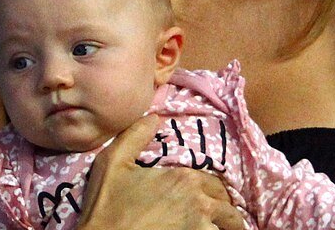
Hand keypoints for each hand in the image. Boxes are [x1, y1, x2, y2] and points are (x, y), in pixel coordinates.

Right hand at [78, 114, 243, 229]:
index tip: (208, 197)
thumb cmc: (107, 205)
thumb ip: (135, 136)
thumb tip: (154, 117)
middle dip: (222, 211)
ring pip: (227, 229)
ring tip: (216, 229)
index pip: (216, 183)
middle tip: (215, 216)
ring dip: (222, 229)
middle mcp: (199, 203)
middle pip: (227, 209)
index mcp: (184, 179)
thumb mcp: (113, 162)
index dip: (213, 190)